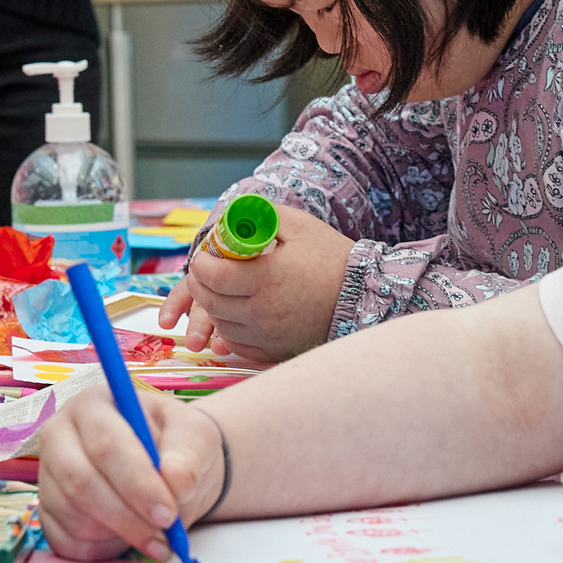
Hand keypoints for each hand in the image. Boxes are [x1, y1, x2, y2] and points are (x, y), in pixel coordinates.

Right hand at [35, 380, 222, 562]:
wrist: (166, 467)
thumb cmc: (176, 445)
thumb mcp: (196, 437)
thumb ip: (189, 455)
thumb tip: (177, 480)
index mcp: (94, 404)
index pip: (106, 445)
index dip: (136, 483)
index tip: (168, 513)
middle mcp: (60, 435)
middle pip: (80, 482)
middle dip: (125, 516)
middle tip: (164, 538)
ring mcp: (48, 474)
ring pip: (72, 516)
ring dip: (118, 535)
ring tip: (155, 537)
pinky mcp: (47, 511)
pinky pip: (65, 540)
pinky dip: (101, 549)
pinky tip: (129, 539)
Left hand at [172, 203, 352, 363]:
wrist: (363, 295)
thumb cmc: (331, 257)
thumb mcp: (299, 225)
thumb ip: (261, 216)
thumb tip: (232, 213)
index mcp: (266, 278)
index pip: (213, 276)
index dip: (201, 265)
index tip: (202, 257)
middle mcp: (263, 311)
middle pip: (212, 302)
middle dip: (200, 284)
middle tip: (203, 272)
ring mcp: (268, 334)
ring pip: (222, 324)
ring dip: (213, 306)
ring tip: (220, 290)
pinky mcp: (275, 350)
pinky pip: (237, 344)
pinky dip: (229, 329)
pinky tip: (235, 314)